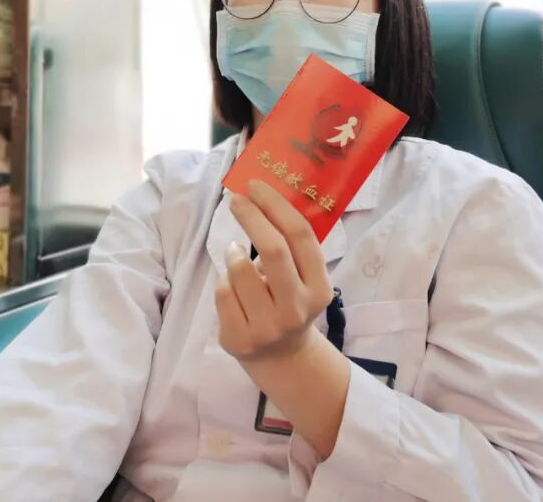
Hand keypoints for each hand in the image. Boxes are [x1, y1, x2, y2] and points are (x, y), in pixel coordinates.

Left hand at [215, 179, 333, 362]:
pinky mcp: (239, 338)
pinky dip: (224, 279)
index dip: (276, 205)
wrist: (281, 357)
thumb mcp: (303, 279)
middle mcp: (297, 309)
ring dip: (233, 253)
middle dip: (251, 217)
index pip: (300, 237)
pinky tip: (233, 285)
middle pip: (273, 250)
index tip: (255, 185)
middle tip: (236, 199)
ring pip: (240, 270)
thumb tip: (263, 195)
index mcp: (319, 288)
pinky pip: (222, 291)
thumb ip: (292, 247)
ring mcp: (268, 327)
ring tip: (236, 253)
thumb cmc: (289, 302)